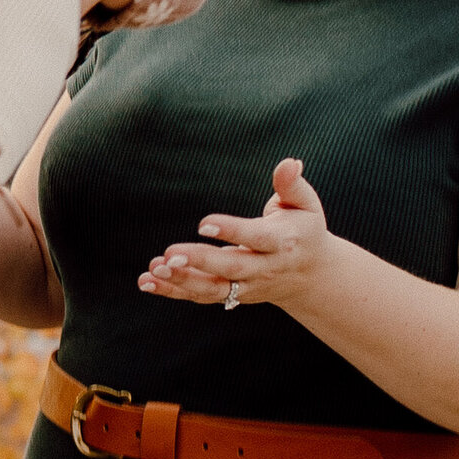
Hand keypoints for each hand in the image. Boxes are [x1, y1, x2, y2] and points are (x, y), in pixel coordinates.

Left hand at [140, 157, 331, 309]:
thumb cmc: (304, 230)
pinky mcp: (231, 294)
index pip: (256, 238)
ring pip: (213, 289)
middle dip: (200, 262)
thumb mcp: (305, 205)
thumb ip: (293, 185)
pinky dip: (173, 291)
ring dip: (182, 281)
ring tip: (154, 269)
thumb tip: (289, 162)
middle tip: (170, 253)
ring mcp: (247, 286)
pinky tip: (147, 281)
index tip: (204, 223)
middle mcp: (264, 268)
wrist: (312, 276)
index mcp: (282, 243)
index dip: (231, 231)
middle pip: (232, 268)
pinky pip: (200, 296)